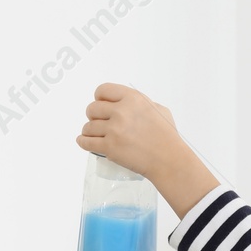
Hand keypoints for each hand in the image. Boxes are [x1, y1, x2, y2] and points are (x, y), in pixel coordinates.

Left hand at [77, 83, 219, 219]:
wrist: (168, 160)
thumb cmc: (167, 137)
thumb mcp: (158, 109)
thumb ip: (141, 104)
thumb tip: (128, 104)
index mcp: (133, 99)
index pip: (103, 90)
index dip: (99, 97)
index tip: (100, 104)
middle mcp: (121, 112)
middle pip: (92, 108)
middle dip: (93, 115)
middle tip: (97, 122)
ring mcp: (114, 130)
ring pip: (88, 126)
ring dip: (88, 130)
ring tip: (92, 134)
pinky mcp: (109, 147)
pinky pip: (87, 142)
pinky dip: (83, 141)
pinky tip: (83, 141)